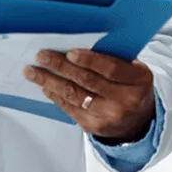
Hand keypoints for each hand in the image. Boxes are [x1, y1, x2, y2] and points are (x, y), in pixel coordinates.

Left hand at [24, 50, 156, 141]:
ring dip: (50, 82)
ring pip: (74, 97)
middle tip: (42, 56)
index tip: (69, 52)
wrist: (139, 122)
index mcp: (138, 81)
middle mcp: (125, 101)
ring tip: (33, 72)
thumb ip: (115, 58)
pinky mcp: (95, 127)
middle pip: (87, 82)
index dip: (89, 60)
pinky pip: (70, 109)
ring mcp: (109, 117)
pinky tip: (45, 86)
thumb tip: (80, 43)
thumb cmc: (133, 86)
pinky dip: (55, 96)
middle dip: (61, 67)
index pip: (111, 69)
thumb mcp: (135, 70)